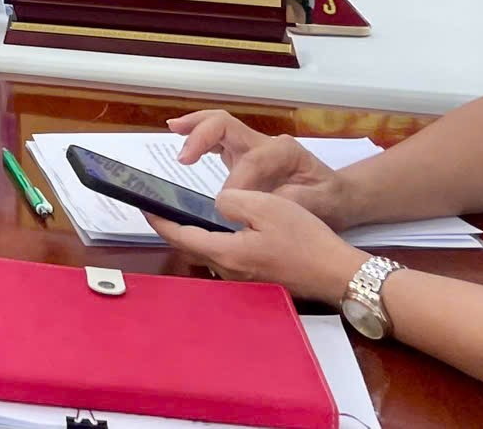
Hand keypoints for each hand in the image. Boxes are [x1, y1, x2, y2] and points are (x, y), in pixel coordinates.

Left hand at [147, 189, 367, 305]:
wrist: (338, 273)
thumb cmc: (305, 239)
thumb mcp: (267, 206)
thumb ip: (232, 201)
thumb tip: (215, 204)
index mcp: (227, 252)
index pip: (181, 237)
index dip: (159, 221)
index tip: (144, 206)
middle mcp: (229, 272)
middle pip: (192, 248)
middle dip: (175, 229)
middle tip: (165, 206)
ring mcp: (243, 280)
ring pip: (209, 254)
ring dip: (196, 236)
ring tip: (190, 214)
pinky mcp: (257, 281)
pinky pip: (226, 260)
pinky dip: (216, 243)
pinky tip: (224, 230)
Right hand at [168, 111, 348, 216]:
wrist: (340, 197)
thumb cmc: (330, 201)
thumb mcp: (318, 205)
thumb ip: (286, 201)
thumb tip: (252, 202)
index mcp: (284, 152)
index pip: (251, 161)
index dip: (235, 182)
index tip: (224, 206)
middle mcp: (266, 142)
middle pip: (227, 124)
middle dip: (202, 136)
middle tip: (183, 157)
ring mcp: (253, 145)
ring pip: (218, 125)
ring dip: (194, 128)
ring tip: (172, 130)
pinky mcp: (243, 154)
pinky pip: (217, 138)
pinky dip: (198, 136)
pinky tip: (180, 137)